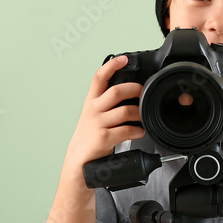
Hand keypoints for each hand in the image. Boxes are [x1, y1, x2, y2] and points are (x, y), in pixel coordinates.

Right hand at [63, 55, 144, 179]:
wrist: (79, 164)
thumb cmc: (89, 138)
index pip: (99, 78)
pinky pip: (127, 130)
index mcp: (91, 102)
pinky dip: (138, 130)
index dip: (112, 65)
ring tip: (143, 118)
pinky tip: (139, 132)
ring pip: (126, 111)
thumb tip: (131, 93)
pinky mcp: (103, 138)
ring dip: (140, 113)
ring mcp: (97, 124)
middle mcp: (93, 110)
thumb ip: (107, 104)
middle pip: (117, 91)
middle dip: (135, 89)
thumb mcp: (93, 116)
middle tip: (143, 93)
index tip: (124, 59)